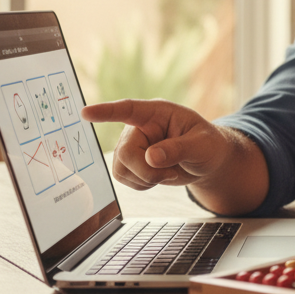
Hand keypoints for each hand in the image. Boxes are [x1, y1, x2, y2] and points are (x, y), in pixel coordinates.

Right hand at [81, 99, 231, 190]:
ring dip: (145, 179)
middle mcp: (140, 127)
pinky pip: (124, 178)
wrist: (208, 161)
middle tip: (170, 173)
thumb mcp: (201, 145)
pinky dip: (142, 184)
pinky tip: (159, 177)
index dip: (106, 112)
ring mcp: (133, 145)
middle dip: (147, 171)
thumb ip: (178, 149)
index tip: (86, 112)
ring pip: (121, 168)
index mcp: (157, 113)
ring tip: (168, 172)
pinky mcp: (131, 163)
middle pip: (125, 152)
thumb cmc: (208, 145)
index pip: (128, 109)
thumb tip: (151, 157)